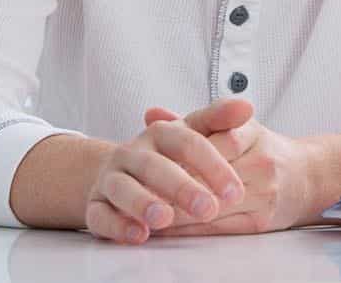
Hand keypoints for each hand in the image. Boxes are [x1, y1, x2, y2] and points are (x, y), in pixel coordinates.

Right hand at [84, 100, 246, 243]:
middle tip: (208, 209)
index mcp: (160, 132)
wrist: (120, 171)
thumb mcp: (195, 132)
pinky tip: (139, 235)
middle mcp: (132, 152)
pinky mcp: (94, 205)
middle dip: (182, 188)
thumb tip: (246, 106)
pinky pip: (99, 215)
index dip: (213, 166)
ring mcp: (111, 178)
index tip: (235, 190)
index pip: (188, 143)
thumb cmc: (168, 154)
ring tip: (165, 219)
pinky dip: (118, 226)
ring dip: (144, 204)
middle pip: (155, 167)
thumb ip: (220, 120)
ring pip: (123, 188)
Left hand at [142, 100, 321, 235]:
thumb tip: (152, 114)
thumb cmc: (261, 149)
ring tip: (143, 214)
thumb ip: (192, 121)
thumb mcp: (233, 125)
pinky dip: (188, 229)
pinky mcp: (262, 221)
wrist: (306, 175)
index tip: (143, 166)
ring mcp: (264, 192)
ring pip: (208, 206)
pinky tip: (167, 227)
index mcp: (251, 131)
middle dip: (167, 188)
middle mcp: (261, 160)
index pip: (205, 144)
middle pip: (204, 177)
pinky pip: (218, 228)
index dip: (172, 159)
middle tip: (135, 194)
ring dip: (173, 212)